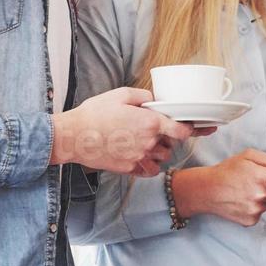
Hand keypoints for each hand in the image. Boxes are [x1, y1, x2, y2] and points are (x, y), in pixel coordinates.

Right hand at [52, 87, 192, 175]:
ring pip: (162, 158)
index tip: (193, 127)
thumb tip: (154, 100)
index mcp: (150, 123)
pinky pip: (149, 170)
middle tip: (155, 129)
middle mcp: (148, 142)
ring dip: (160, 151)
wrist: (73, 136)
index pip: (183, 130)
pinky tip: (142, 156)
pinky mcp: (129, 168)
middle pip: (172, 144)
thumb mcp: (121, 95)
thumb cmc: (95, 114)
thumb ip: (144, 96)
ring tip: (146, 142)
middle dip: (169, 136)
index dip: (191, 129)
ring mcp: (139, 157)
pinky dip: (150, 165)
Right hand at [171, 148, 265, 226]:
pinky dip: (254, 206)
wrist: (205, 190)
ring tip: (244, 190)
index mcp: (262, 176)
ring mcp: (255, 209)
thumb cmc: (226, 171)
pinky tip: (241, 200)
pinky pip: (261, 212)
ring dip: (262, 196)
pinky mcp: (250, 220)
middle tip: (254, 181)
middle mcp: (260, 194)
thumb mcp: (248, 155)